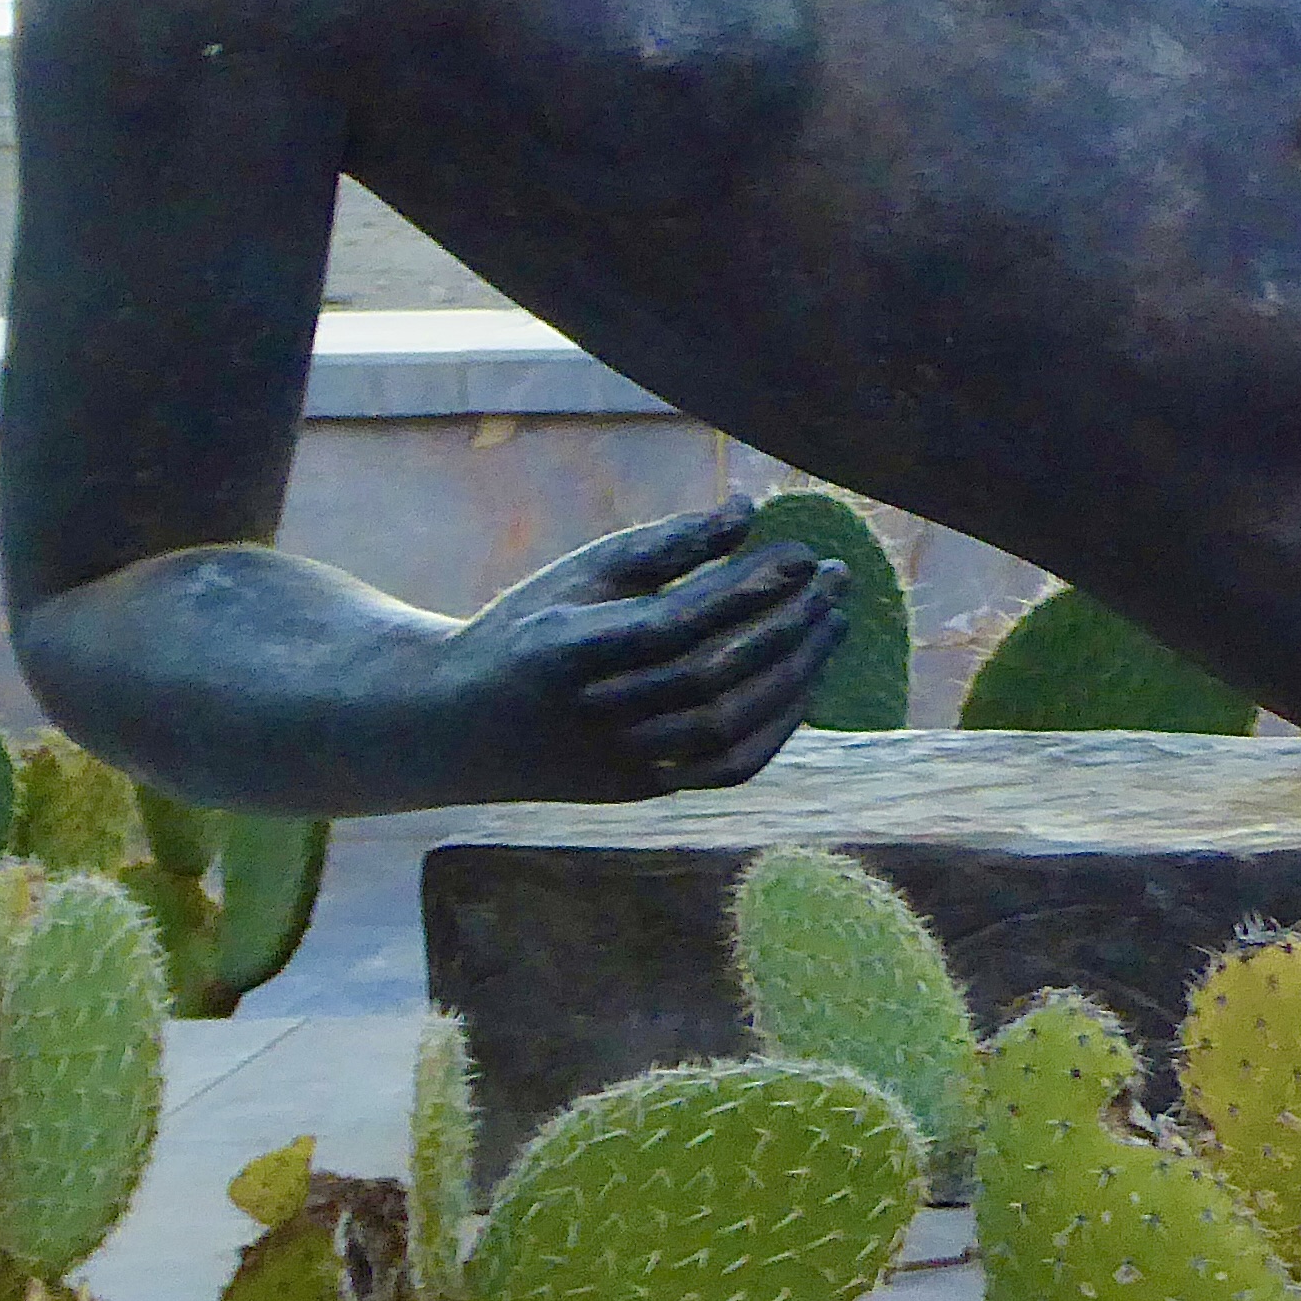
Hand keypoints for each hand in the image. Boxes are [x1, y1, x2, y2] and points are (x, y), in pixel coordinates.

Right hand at [443, 502, 846, 799]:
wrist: (463, 724)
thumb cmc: (532, 628)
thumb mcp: (581, 575)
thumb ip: (664, 545)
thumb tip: (749, 511)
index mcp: (569, 651)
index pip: (678, 623)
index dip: (747, 588)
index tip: (804, 551)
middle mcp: (596, 715)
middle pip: (713, 676)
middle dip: (787, 624)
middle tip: (838, 578)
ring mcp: (622, 762)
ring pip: (729, 728)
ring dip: (795, 673)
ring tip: (835, 621)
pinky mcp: (644, 789)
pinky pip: (728, 770)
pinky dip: (778, 727)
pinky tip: (808, 680)